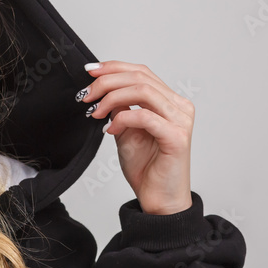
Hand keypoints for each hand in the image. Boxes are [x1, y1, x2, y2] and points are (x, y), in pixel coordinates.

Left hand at [76, 61, 192, 214]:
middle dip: (107, 82)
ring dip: (112, 97)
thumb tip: (104, 89)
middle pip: (140, 77)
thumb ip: (119, 108)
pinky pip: (145, 117)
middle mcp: (179, 107)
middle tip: (86, 95)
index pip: (142, 72)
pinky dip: (123, 118)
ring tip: (95, 111)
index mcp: (170, 102)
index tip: (90, 71)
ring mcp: (181, 121)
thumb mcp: (125, 131)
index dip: (114, 67)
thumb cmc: (146, 168)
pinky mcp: (177, 137)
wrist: (158, 200)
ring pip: (143, 91)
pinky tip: (110, 129)